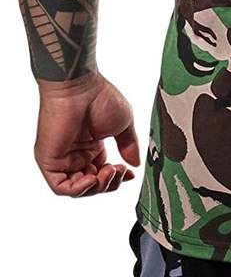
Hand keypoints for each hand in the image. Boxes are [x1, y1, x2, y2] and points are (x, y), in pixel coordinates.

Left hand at [34, 72, 139, 196]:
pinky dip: (78, 189)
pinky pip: (61, 187)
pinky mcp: (49, 161)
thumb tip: (135, 164)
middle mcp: (75, 154)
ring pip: (77, 189)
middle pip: (92, 185)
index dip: (117, 178)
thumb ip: (129, 145)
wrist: (79, 87)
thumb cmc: (99, 97)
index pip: (102, 173)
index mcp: (91, 146)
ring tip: (109, 170)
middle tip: (119, 169)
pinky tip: (92, 178)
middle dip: (109, 183)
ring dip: (96, 187)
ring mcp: (61, 158)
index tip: (130, 173)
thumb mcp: (123, 123)